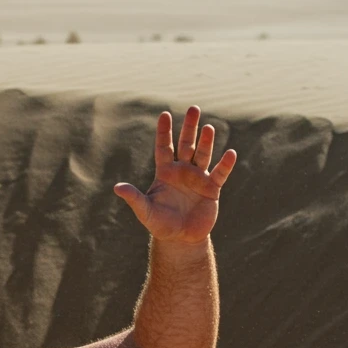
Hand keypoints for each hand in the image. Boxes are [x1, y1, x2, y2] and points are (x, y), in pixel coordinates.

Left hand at [114, 107, 236, 245]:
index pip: (164, 147)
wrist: (181, 239)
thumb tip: (117, 187)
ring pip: (202, 155)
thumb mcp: (145, 211)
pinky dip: (225, 165)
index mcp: (165, 172)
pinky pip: (219, 174)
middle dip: (189, 127)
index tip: (164, 114)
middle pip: (186, 144)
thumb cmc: (160, 224)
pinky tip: (230, 153)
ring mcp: (198, 178)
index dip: (164, 131)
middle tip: (193, 108)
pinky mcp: (212, 189)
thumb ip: (134, 198)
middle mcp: (182, 171)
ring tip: (208, 127)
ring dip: (206, 142)